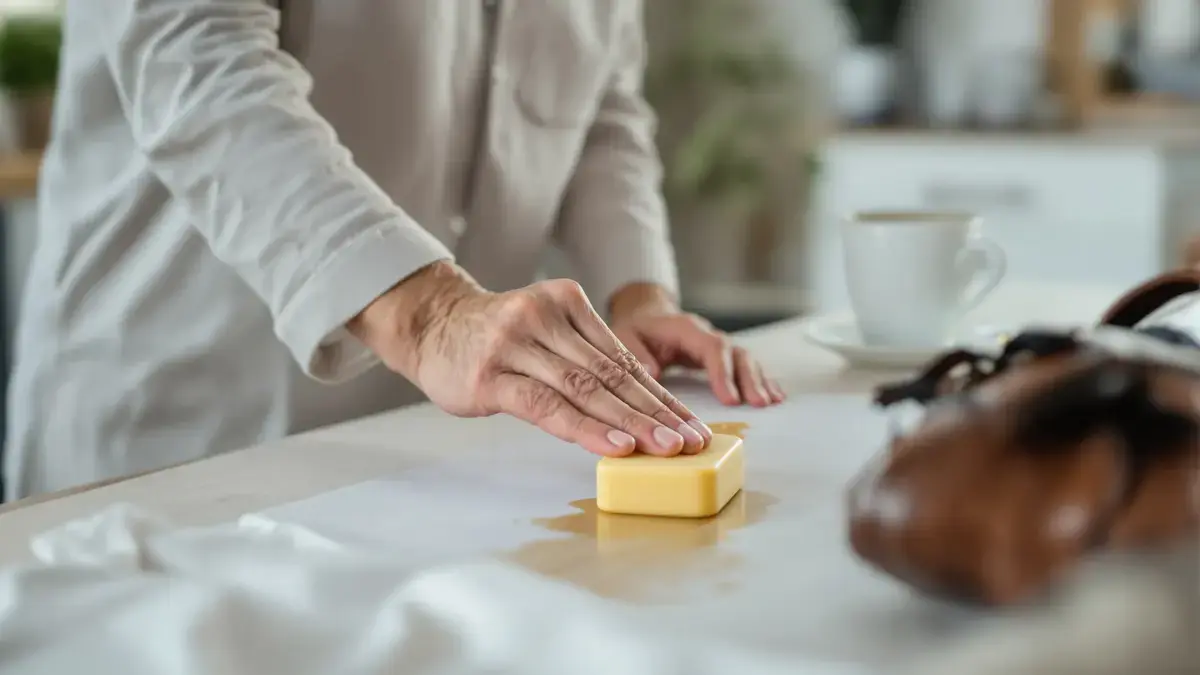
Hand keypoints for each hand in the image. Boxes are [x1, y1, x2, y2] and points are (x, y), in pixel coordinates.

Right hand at [348, 262, 711, 457]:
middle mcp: (545, 318)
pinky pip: (546, 406)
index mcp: (567, 302)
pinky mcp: (491, 377)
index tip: (692, 424)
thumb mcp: (545, 329)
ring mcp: (516, 346)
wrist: (431, 325)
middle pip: (611, 375)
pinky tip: (614, 446)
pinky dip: (585, 428)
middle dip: (657, 413)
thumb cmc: (496, 338)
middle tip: (692, 441)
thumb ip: (583, 357)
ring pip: (585, 391)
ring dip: (630, 424)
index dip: (661, 395)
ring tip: (664, 448)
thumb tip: (640, 407)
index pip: (624, 358)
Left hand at [608, 283, 784, 407]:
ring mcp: (716, 345)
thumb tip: (653, 372)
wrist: (646, 315)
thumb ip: (636, 353)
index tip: (730, 399)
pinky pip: (744, 366)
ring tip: (770, 403)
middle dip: (748, 378)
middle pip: (735, 352)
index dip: (723, 372)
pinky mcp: (721, 356)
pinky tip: (774, 396)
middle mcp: (706, 334)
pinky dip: (761, 379)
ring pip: (744, 359)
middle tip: (759, 403)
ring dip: (758, 380)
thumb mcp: (625, 336)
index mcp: (685, 328)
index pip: (711, 347)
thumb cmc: (635, 329)